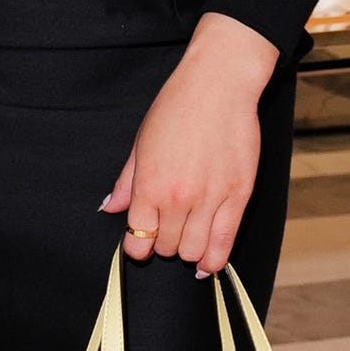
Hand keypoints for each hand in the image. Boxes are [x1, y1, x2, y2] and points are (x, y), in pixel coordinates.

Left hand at [103, 13, 279, 275]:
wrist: (217, 86)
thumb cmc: (175, 109)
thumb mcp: (140, 144)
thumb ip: (126, 183)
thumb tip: (110, 209)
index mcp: (150, 186)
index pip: (138, 240)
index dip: (136, 246)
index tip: (140, 242)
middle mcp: (179, 199)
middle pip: (166, 248)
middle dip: (163, 244)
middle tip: (167, 229)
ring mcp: (210, 199)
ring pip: (194, 251)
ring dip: (187, 251)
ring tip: (187, 238)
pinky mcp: (239, 196)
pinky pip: (225, 244)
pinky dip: (214, 261)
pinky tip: (206, 264)